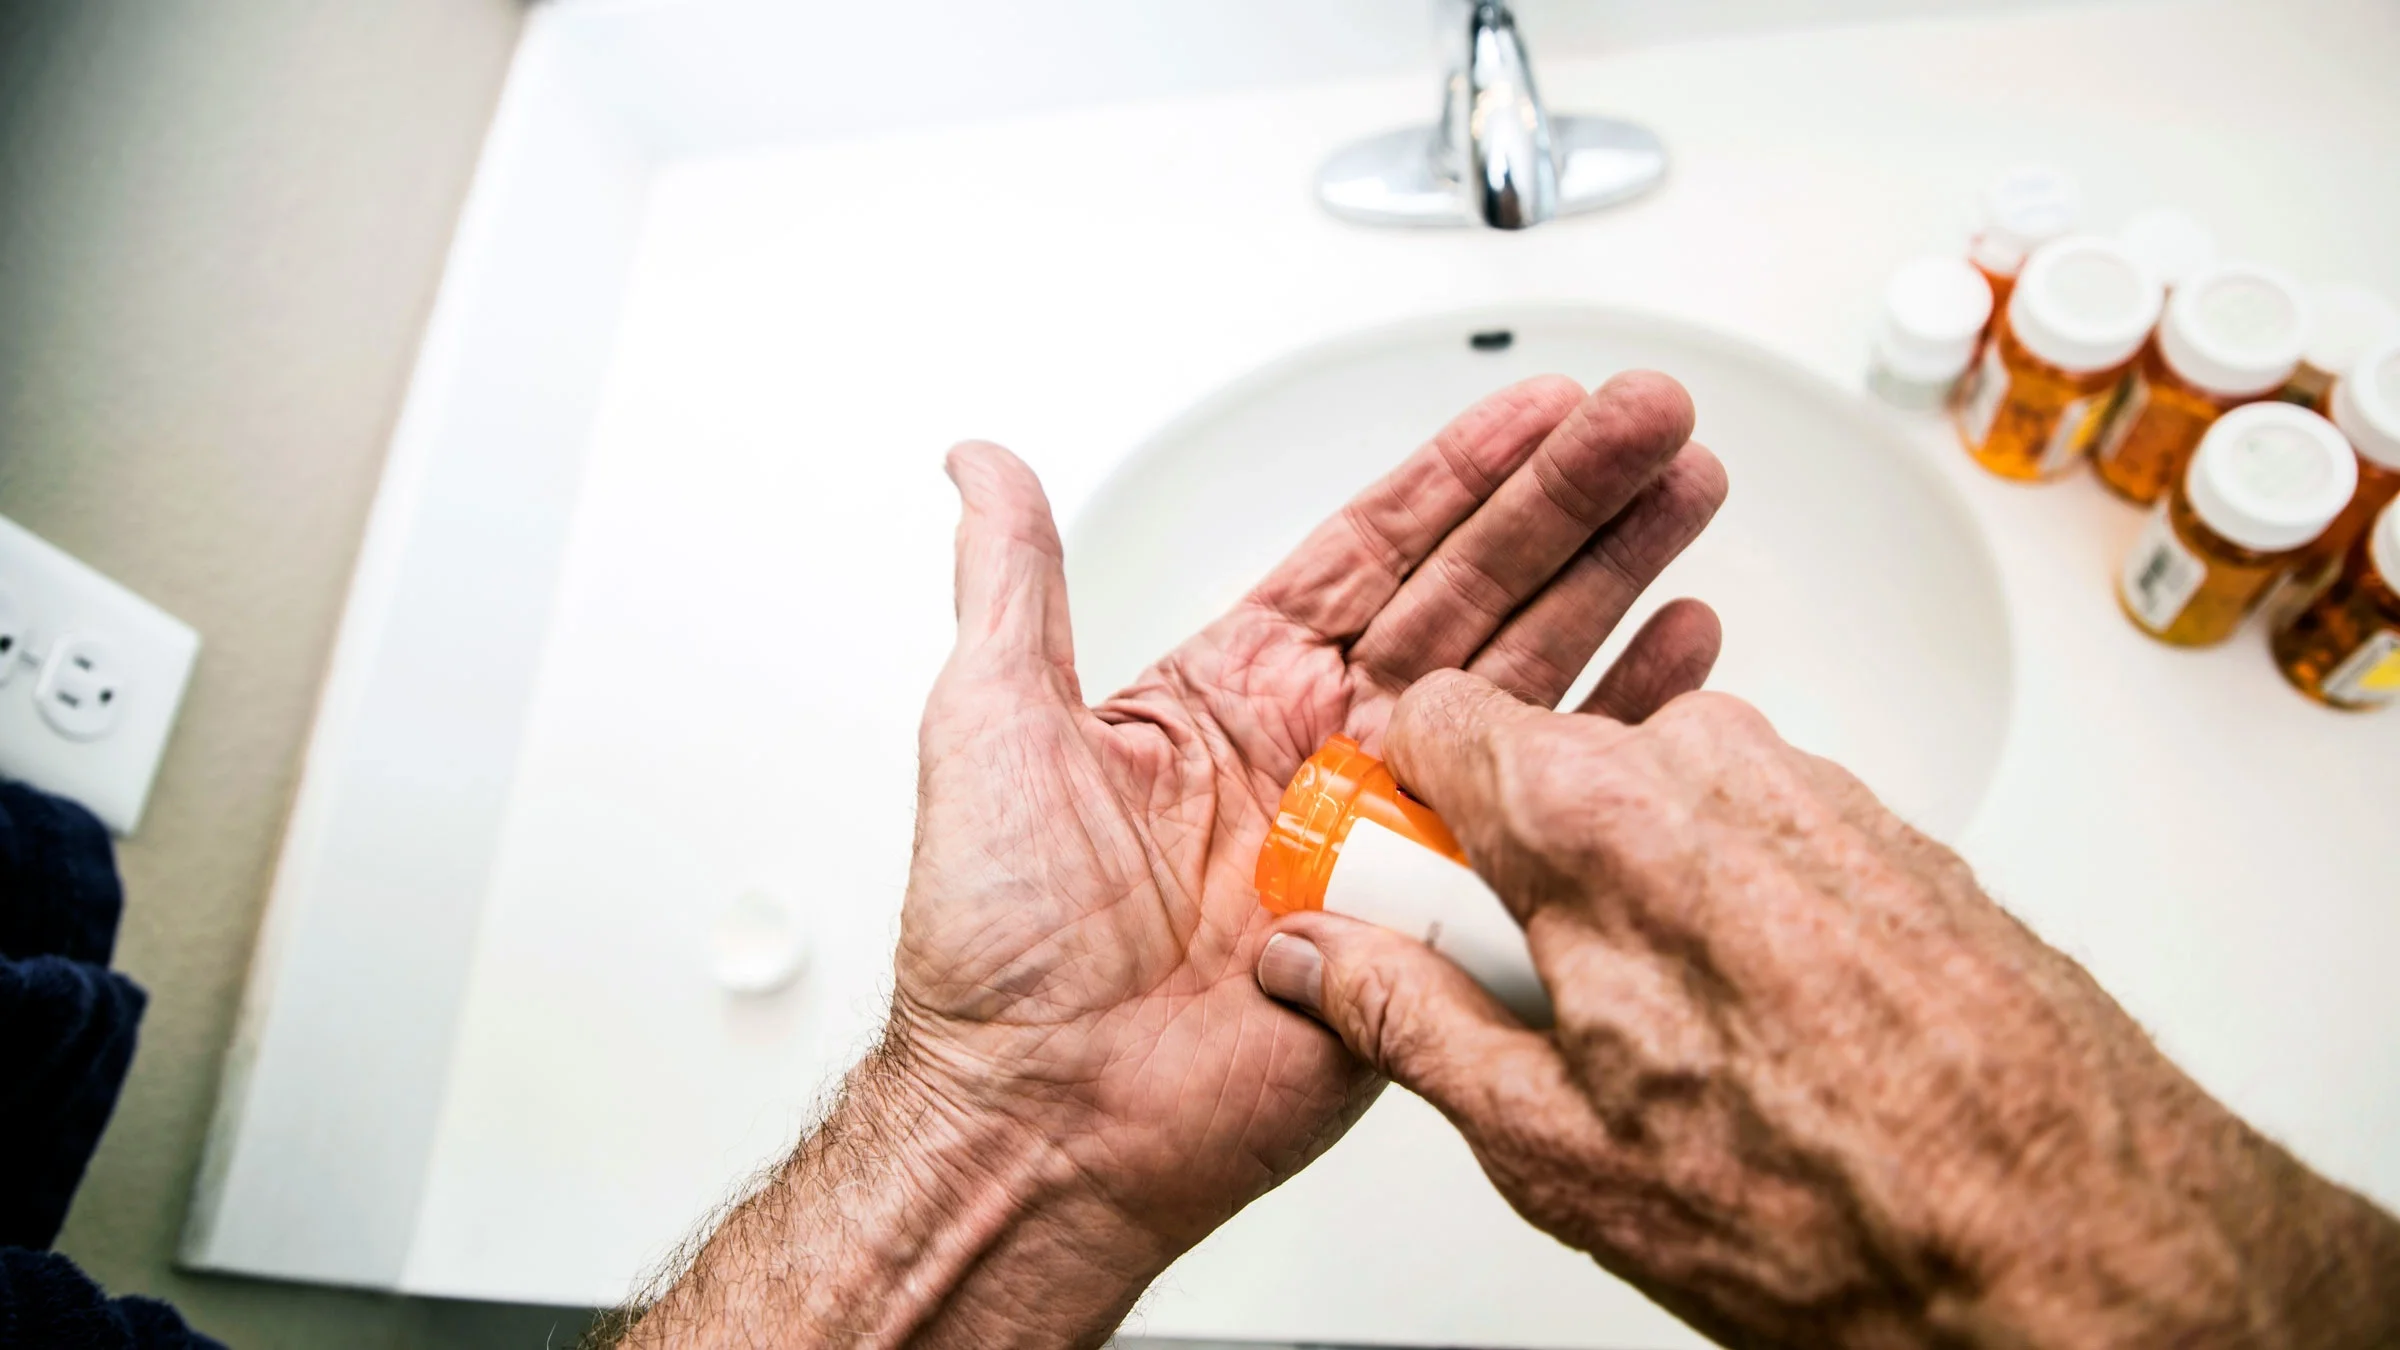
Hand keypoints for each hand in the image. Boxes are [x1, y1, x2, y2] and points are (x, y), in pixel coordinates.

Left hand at [886, 373, 1723, 1332]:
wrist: (1046, 1115)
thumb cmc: (1000, 941)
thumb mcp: (992, 721)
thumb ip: (1013, 581)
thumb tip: (981, 462)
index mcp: (1235, 690)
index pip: (1374, 550)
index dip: (1462, 474)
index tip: (1541, 405)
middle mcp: (1324, 749)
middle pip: (1475, 593)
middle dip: (1568, 501)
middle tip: (1651, 419)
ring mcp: (1388, 833)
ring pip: (1526, 680)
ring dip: (1613, 584)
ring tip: (1688, 494)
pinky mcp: (1434, 924)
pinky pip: (1546, 815)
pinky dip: (1620, 733)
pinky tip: (1682, 656)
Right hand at [1260, 672, 2399, 1348]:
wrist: (2082, 1241)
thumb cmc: (1841, 1208)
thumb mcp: (1555, 1148)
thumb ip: (1407, 1021)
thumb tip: (1317, 961)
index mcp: (1596, 821)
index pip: (1432, 713)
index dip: (1395, 800)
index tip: (1393, 887)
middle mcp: (1708, 769)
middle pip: (1542, 766)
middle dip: (1507, 865)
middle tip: (1530, 999)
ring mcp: (1809, 791)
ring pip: (1649, 803)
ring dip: (1622, 892)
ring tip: (1663, 1036)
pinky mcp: (1881, 827)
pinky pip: (1746, 834)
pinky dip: (1718, 903)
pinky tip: (1752, 1023)